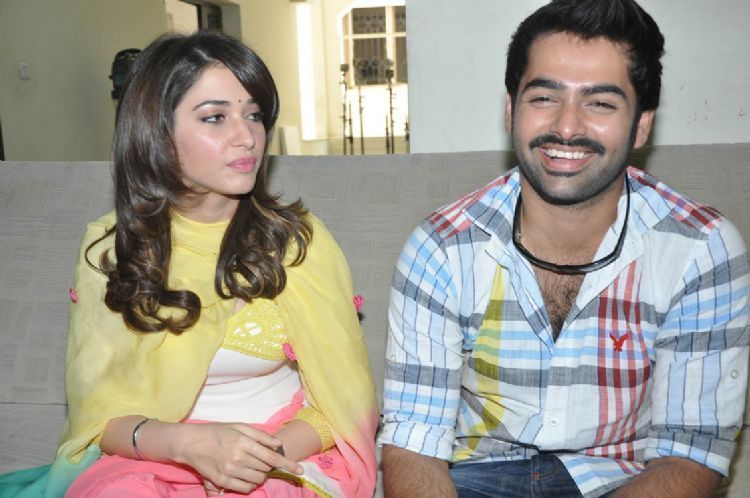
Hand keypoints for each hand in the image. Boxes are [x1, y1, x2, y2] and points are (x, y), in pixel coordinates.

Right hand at [171, 423, 302, 493]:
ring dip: (259, 476)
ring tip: (251, 467)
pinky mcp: (221, 481)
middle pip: (265, 470)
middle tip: (259, 460)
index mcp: (244, 443)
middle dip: (267, 467)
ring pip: (257, 480)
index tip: (300, 470)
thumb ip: (261, 436)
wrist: (192, 443)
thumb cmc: (218, 432)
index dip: (288, 465)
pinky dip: (249, 484)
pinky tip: (245, 476)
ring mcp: (229, 471)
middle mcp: (238, 458)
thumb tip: (278, 445)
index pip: (271, 457)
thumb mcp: (240, 427)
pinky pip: (244, 488)